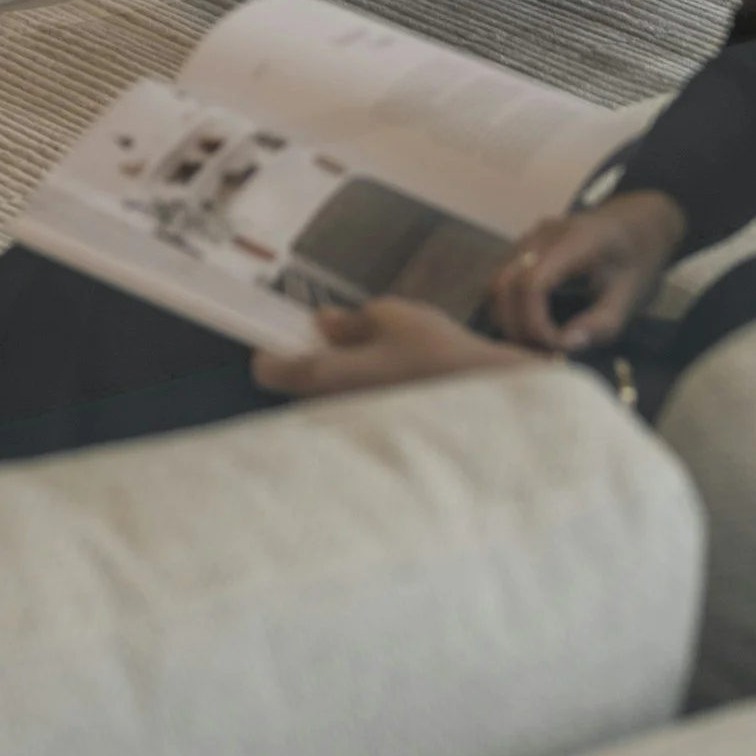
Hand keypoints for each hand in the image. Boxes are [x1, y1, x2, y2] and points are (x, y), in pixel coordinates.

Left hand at [251, 298, 538, 399]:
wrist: (487, 397)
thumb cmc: (435, 352)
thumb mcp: (392, 317)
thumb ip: (351, 321)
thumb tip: (323, 323)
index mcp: (324, 374)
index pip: (268, 370)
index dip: (272, 346)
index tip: (288, 332)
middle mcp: (331, 408)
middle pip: (300, 385)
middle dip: (316, 360)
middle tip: (347, 338)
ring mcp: (354, 427)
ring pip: (331, 399)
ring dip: (344, 378)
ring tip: (384, 357)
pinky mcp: (378, 438)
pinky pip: (357, 413)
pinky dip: (367, 395)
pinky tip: (401, 379)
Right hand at [488, 191, 686, 354]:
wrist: (639, 222)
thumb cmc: (639, 258)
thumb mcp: (632, 296)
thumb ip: (601, 324)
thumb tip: (565, 346)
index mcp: (575, 241)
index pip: (532, 284)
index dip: (534, 323)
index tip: (556, 348)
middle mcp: (543, 235)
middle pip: (503, 284)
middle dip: (516, 326)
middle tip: (541, 354)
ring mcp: (529, 238)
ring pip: (496, 283)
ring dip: (508, 318)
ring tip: (536, 345)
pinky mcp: (523, 248)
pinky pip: (502, 280)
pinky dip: (508, 308)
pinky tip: (531, 328)